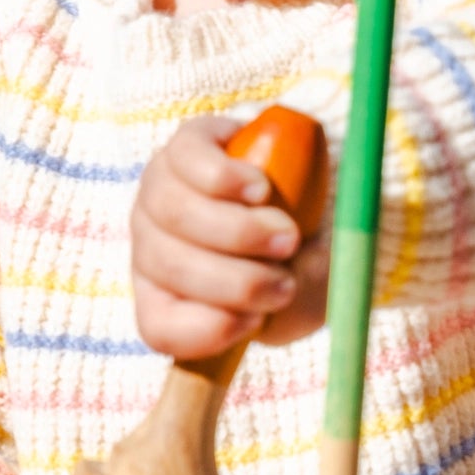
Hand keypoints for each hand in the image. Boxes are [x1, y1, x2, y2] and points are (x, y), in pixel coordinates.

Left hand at [133, 113, 330, 362]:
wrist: (320, 192)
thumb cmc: (307, 257)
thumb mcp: (308, 295)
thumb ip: (295, 305)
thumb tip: (275, 295)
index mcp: (172, 295)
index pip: (161, 327)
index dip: (207, 331)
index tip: (255, 321)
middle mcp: (154, 244)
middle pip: (166, 265)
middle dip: (235, 280)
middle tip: (285, 281)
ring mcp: (160, 190)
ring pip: (176, 212)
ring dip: (238, 231)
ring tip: (287, 233)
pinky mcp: (184, 144)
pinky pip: (187, 159)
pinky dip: (227, 178)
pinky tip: (260, 189)